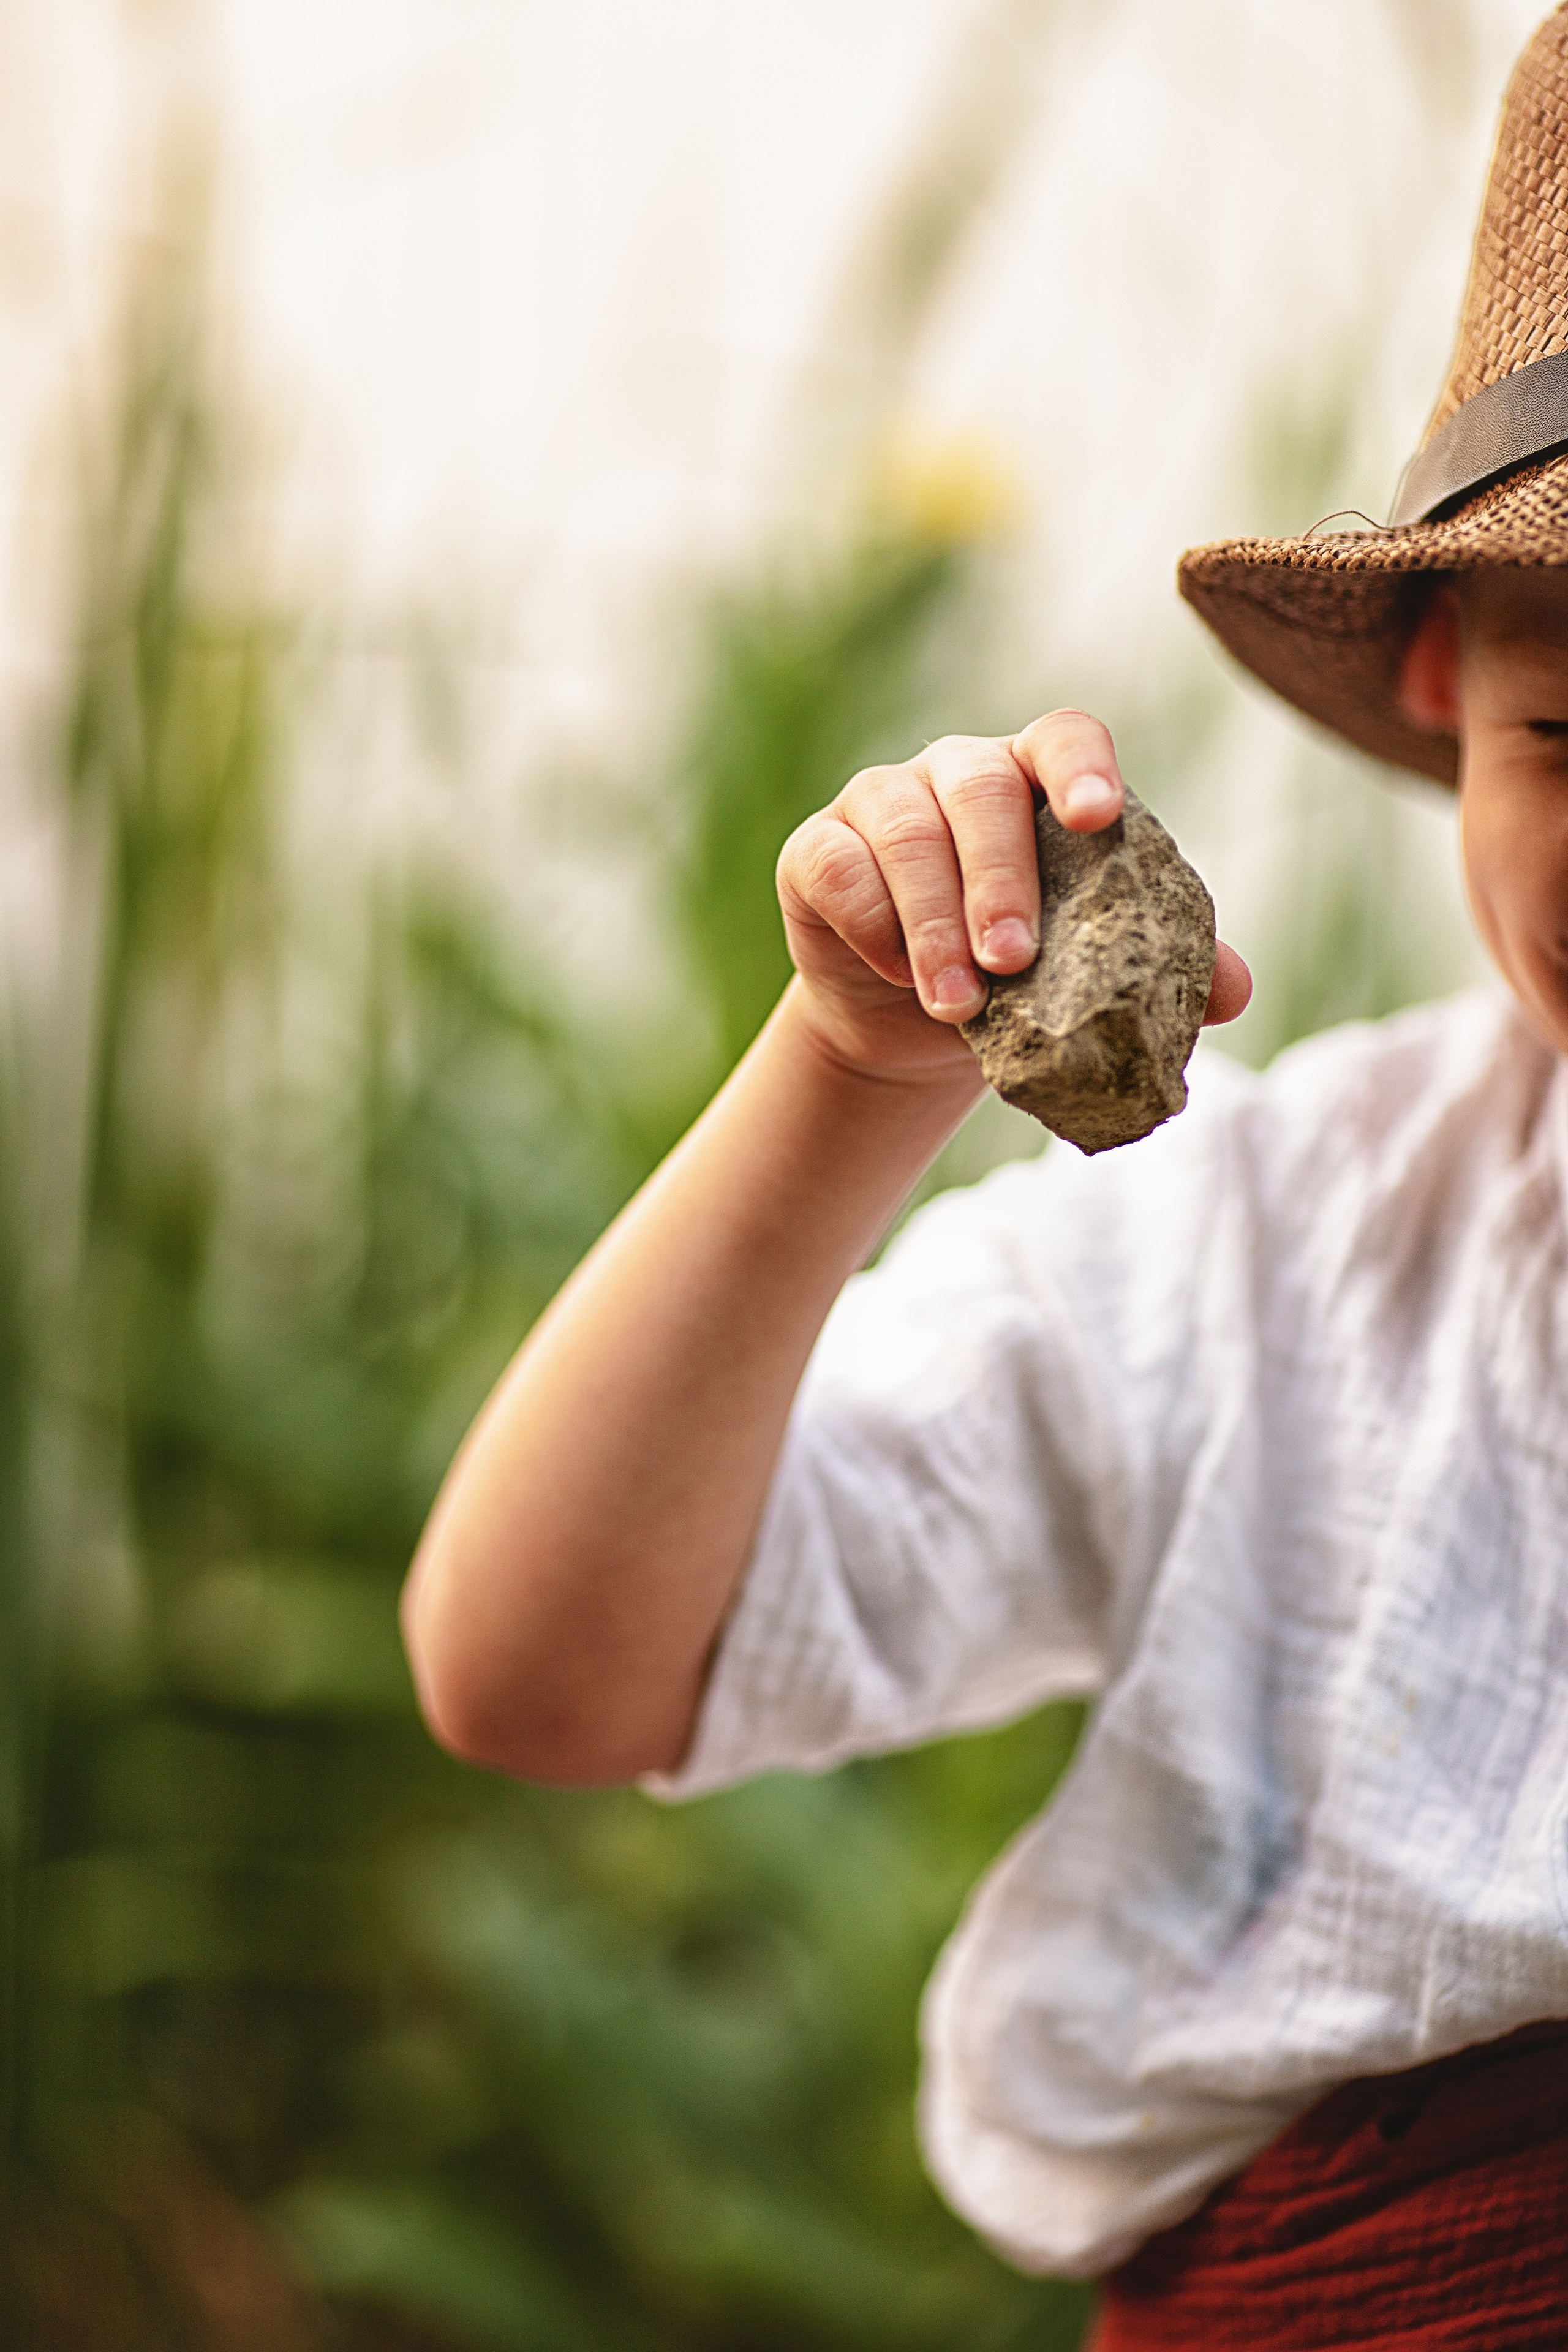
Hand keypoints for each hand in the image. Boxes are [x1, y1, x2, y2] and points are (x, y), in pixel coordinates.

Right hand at [777, 712, 1251, 1082]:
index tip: (1099, 817)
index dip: (1084, 767)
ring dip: (934, 923)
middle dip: (1001, 877)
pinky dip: (871, 923)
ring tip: (960, 1004)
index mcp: (1039, 781)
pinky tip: (896, 975)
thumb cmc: (1020, 981)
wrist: (914, 1027)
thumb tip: (1235, 992)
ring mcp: (883, 801)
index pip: (1065, 737)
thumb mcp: (1089, 975)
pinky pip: (837, 866)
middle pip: (983, 789)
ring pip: (907, 833)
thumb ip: (1161, 968)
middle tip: (1015, 959)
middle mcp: (960, 772)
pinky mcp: (818, 849)